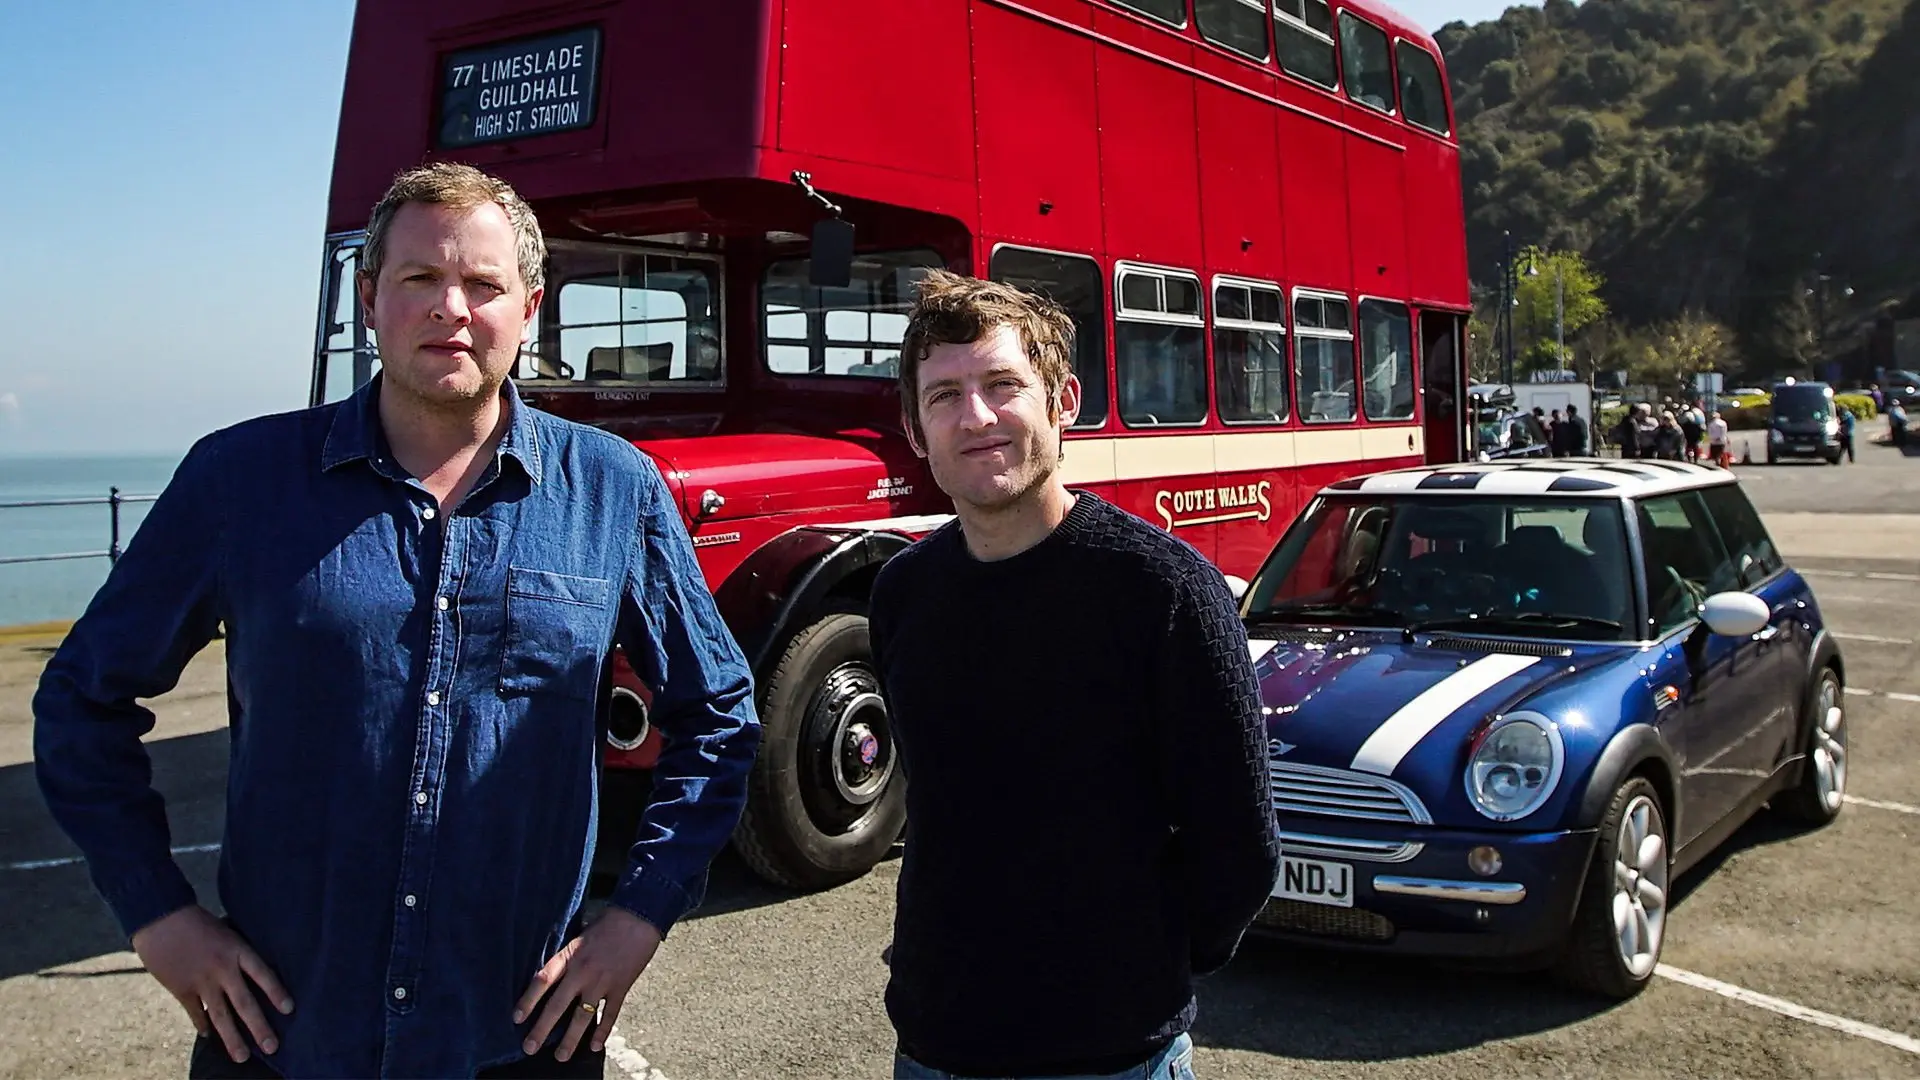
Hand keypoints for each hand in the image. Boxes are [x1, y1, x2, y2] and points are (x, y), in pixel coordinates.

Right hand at [131, 905, 292, 1063]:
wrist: (160, 918)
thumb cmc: (197, 922)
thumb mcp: (227, 932)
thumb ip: (238, 955)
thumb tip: (252, 976)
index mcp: (237, 950)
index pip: (263, 974)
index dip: (276, 992)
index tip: (290, 1010)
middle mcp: (222, 968)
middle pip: (244, 1003)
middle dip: (259, 1027)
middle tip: (272, 1047)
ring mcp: (201, 981)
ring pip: (220, 1016)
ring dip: (232, 1038)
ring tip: (243, 1056)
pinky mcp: (181, 989)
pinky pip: (196, 1012)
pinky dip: (202, 1025)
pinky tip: (208, 1036)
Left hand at [513, 905, 662, 1061]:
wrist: (638, 918)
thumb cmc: (608, 924)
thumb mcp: (579, 938)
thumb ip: (567, 959)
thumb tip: (552, 979)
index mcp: (569, 957)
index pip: (542, 981)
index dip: (528, 1001)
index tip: (516, 1018)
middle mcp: (582, 972)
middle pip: (557, 1006)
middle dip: (542, 1029)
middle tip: (530, 1048)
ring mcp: (602, 982)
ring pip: (582, 1016)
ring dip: (571, 1039)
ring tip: (561, 1056)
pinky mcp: (620, 987)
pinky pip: (610, 1014)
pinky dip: (603, 1032)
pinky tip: (595, 1046)